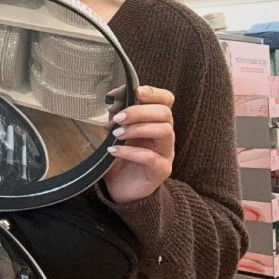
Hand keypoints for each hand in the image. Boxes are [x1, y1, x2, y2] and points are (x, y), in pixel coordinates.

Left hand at [104, 85, 174, 203]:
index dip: (155, 93)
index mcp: (156, 122)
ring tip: (116, 134)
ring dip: (137, 129)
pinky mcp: (161, 171)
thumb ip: (117, 115)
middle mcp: (165, 135)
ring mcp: (165, 153)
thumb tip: (113, 98)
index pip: (166, 101)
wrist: (120, 187)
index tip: (137, 91)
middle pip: (165, 114)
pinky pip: (151, 157)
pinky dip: (130, 152)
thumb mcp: (117, 131)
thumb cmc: (120, 156)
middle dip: (140, 111)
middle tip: (118, 118)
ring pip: (164, 131)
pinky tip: (113, 151)